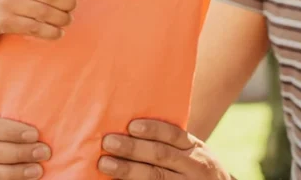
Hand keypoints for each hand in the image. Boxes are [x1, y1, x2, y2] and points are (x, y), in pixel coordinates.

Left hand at [98, 119, 228, 179]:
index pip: (174, 135)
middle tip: (108, 142)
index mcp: (195, 148)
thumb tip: (127, 128)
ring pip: (155, 177)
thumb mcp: (192, 152)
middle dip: (133, 148)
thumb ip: (170, 143)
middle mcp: (193, 166)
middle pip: (161, 156)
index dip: (153, 129)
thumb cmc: (194, 168)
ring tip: (105, 164)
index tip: (131, 126)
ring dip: (128, 170)